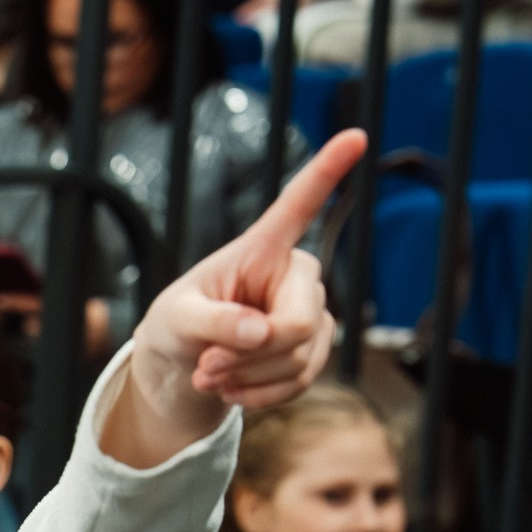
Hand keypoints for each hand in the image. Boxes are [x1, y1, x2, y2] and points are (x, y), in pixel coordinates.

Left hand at [106, 129, 364, 466]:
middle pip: (298, 325)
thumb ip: (214, 323)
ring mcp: (313, 312)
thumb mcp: (177, 320)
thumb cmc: (176, 326)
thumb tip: (261, 333)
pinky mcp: (316, 348)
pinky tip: (233, 390)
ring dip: (248, 379)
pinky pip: (301, 381)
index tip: (355, 135)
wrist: (183, 365)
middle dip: (250, 356)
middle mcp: (297, 274)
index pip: (297, 206)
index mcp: (262, 248)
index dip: (327, 173)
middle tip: (207, 365)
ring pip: (299, 358)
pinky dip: (261, 396)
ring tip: (210, 374)